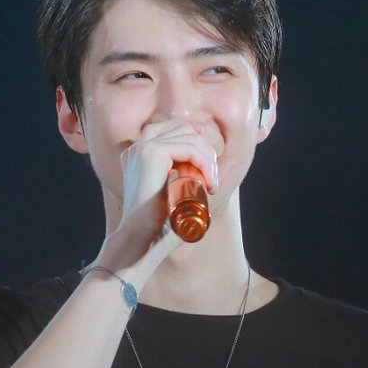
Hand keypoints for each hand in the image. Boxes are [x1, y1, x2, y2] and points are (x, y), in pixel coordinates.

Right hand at [119, 119, 219, 242]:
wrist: (142, 239)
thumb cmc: (162, 223)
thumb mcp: (185, 194)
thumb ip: (203, 176)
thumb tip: (231, 160)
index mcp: (138, 154)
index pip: (172, 128)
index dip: (196, 138)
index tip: (209, 162)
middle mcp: (137, 147)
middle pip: (182, 128)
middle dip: (205, 150)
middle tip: (213, 181)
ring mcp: (142, 147)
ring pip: (188, 136)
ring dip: (207, 159)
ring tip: (211, 184)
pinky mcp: (151, 153)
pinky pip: (188, 146)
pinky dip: (204, 162)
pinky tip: (207, 183)